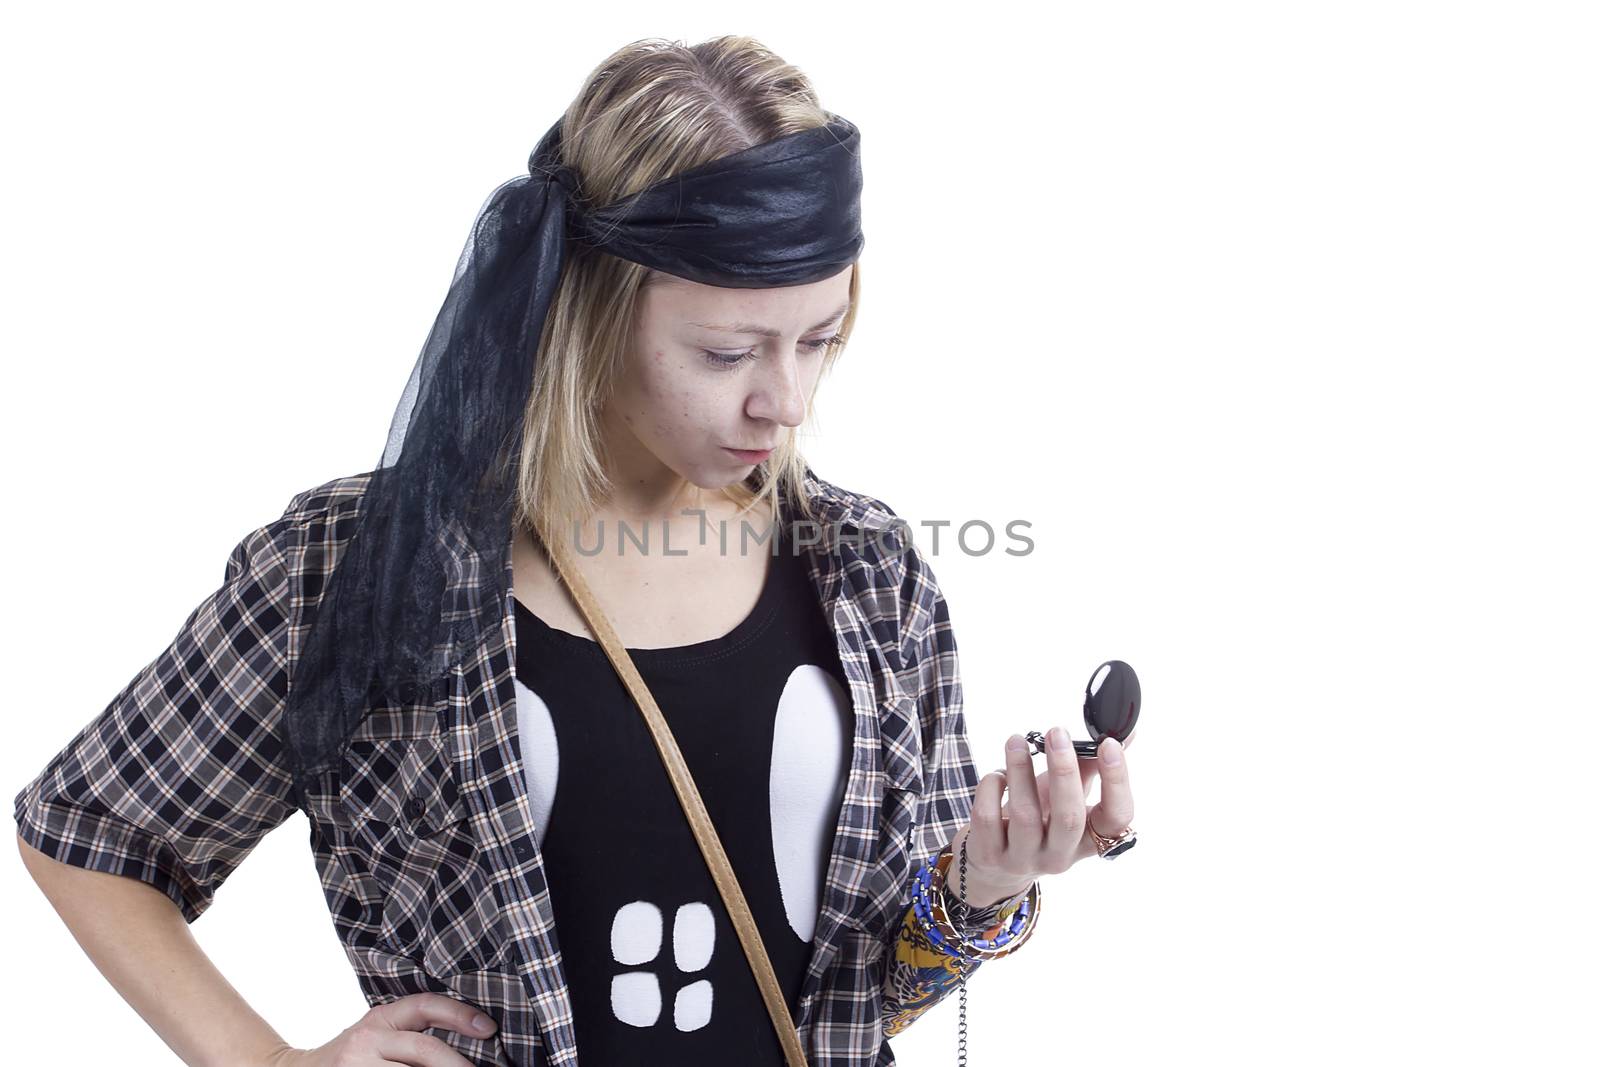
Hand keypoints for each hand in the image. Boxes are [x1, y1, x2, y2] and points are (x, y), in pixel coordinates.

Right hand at [262, 993, 498, 1066]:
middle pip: (424, 1049)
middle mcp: (367, 1039)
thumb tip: (469, 1045)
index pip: (425, 1006)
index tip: (489, 1028)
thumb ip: (409, 1035)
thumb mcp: (375, 1036)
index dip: (460, 1014)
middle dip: (457, 1064)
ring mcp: (356, 1065)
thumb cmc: (347, 1058)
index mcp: (379, 1019)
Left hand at [946, 727, 1137, 907]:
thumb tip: (1121, 734)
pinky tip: (997, 775)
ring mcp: (1022, 858)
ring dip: (1020, 769)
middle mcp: (1059, 855)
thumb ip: (1089, 768)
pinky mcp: (988, 855)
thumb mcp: (1065, 799)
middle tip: (1057, 733)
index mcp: (1087, 840)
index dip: (1117, 782)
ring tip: (1016, 741)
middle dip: (1064, 770)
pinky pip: (987, 816)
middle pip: (1070, 817)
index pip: (1116, 819)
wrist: (995, 868)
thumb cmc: (1039, 822)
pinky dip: (991, 786)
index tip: (1109, 744)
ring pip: (1025, 814)